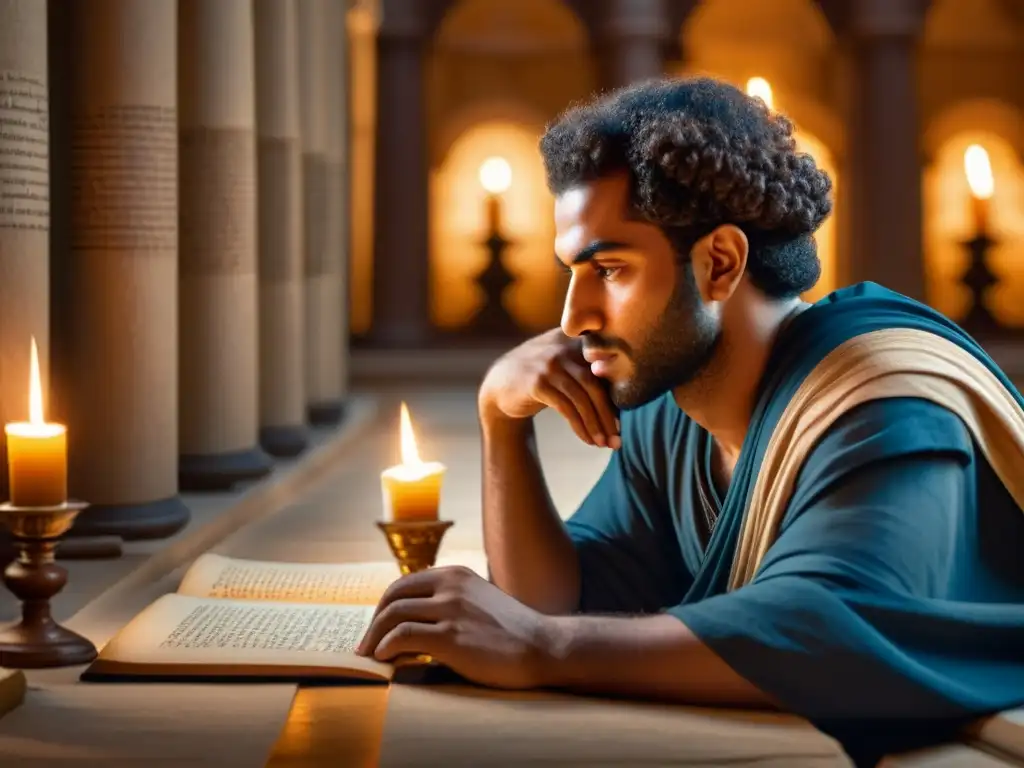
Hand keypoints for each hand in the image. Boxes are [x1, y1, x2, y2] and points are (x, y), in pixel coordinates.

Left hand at [356, 566, 555, 689]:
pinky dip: (386, 647)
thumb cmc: (514, 632)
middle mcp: (450, 586)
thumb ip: (453, 602)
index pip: (405, 583)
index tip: (378, 625)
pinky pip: (404, 636)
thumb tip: (420, 621)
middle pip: (393, 596)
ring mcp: (450, 610)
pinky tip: (385, 658)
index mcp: (456, 575)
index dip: (385, 605)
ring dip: (374, 636)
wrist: (545, 647)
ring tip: (370, 654)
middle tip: (367, 642)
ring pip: (393, 615)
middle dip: (374, 620)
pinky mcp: (451, 637)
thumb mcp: (480, 602)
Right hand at [479, 328, 619, 447]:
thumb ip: (591, 368)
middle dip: (610, 414)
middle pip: (596, 384)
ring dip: (597, 424)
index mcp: (575, 340)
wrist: (500, 386)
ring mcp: (548, 364)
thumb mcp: (565, 364)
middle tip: (620, 438)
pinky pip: (566, 408)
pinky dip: (580, 426)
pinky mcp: (537, 383)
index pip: (606, 367)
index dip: (619, 394)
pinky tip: (588, 440)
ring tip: (605, 444)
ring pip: (582, 398)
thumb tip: (629, 394)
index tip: (626, 420)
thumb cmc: (543, 378)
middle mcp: (563, 347)